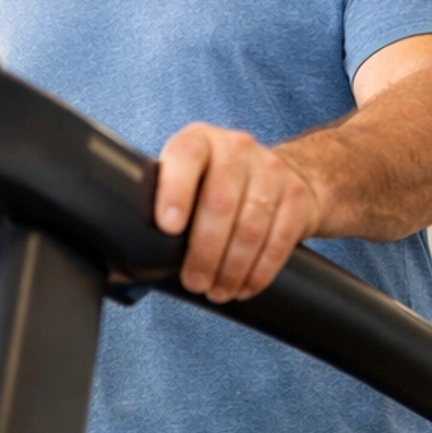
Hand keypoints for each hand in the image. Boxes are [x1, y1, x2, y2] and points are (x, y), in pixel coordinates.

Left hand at [155, 123, 321, 301]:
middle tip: (195, 282)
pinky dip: (260, 271)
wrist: (285, 174)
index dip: (175, 191)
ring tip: (217, 291)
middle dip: (205, 252)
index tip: (168, 227)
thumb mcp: (190, 179)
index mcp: (200, 141)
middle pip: (220, 202)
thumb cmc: (218, 186)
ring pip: (250, 227)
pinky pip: (279, 241)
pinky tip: (245, 287)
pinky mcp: (297, 197)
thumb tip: (134, 250)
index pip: (186, 157)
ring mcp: (271, 170)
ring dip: (231, 269)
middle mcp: (237, 148)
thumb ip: (165, 199)